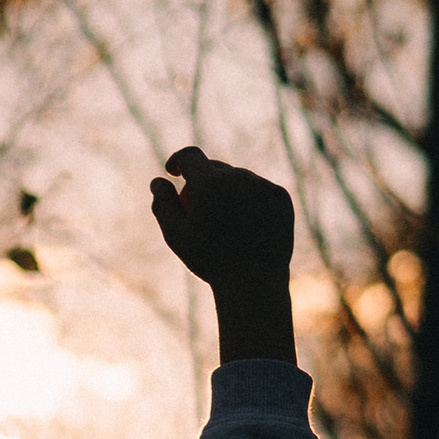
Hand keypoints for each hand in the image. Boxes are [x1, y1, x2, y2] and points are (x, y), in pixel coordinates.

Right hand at [149, 149, 296, 361]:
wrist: (254, 282)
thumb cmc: (209, 261)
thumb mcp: (176, 236)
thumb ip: (163, 205)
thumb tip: (158, 181)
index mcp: (208, 182)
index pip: (189, 156)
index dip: (178, 160)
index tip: (174, 170)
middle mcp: (237, 176)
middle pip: (215, 168)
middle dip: (203, 180)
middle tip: (199, 205)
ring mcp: (262, 184)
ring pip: (239, 180)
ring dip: (229, 192)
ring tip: (225, 222)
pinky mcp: (280, 196)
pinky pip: (260, 191)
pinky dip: (252, 202)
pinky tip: (247, 225)